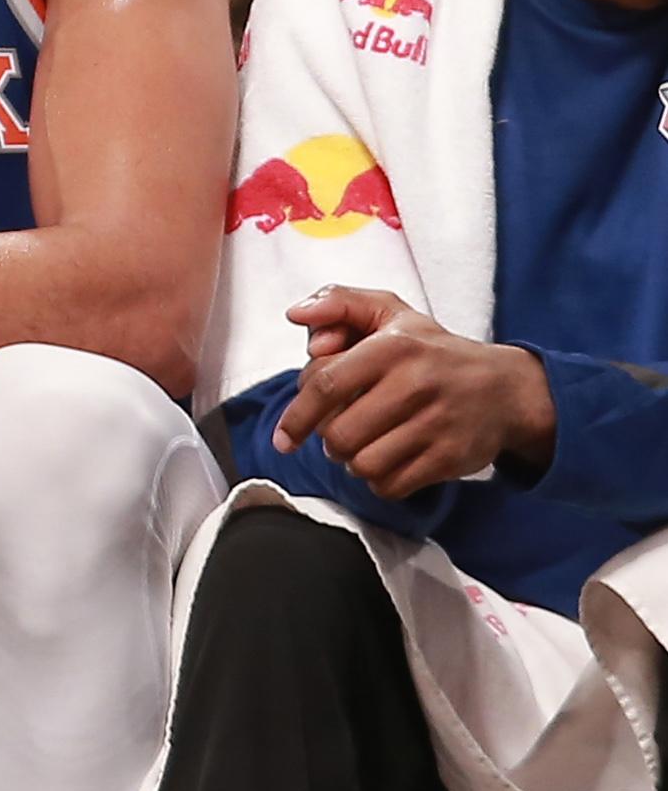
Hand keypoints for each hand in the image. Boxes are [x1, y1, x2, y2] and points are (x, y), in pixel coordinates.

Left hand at [273, 287, 554, 499]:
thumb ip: (339, 304)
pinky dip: (381, 480)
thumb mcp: (391, 314)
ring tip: (370, 444)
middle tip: (345, 430)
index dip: (296, 415)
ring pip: (361, 465)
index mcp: (393, 346)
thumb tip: (296, 313)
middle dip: (331, 440)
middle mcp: (415, 382)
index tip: (284, 437)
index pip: (324, 385)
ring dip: (355, 462)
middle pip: (338, 435)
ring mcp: (436, 422)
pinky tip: (392, 459)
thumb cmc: (433, 353)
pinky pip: (390, 486)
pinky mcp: (449, 457)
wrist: (506, 389)